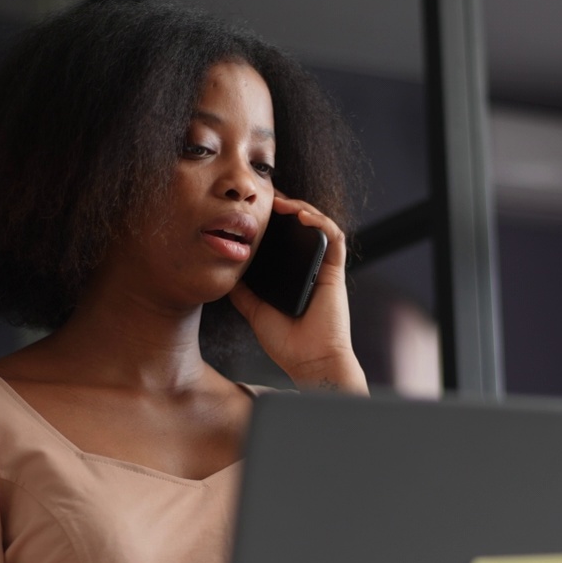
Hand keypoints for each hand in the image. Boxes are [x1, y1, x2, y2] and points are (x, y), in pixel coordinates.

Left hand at [228, 194, 368, 394]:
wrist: (310, 362)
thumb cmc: (287, 343)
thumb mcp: (255, 311)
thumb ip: (243, 292)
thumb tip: (226, 272)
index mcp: (294, 277)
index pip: (286, 242)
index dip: (273, 223)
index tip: (253, 213)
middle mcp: (310, 270)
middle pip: (302, 230)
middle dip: (286, 209)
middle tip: (266, 200)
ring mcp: (324, 269)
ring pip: (319, 227)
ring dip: (302, 209)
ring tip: (281, 203)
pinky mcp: (335, 272)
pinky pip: (334, 239)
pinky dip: (320, 222)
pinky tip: (302, 216)